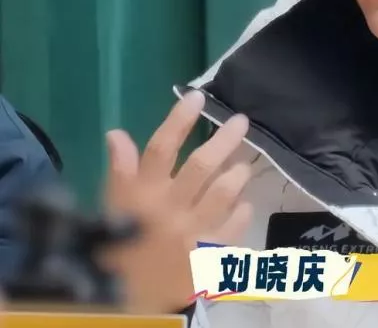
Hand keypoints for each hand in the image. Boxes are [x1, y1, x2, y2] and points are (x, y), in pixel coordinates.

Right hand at [101, 91, 253, 313]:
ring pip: (224, 193)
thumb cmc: (119, 246)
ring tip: (242, 166)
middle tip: (242, 122)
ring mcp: (190, 233)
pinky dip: (242, 211)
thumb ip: (121, 171)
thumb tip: (117, 133)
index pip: (160, 148)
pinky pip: (234, 226)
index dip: (178, 120)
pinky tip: (243, 204)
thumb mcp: (113, 207)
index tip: (197, 96)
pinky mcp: (207, 256)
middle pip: (201, 166)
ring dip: (237, 174)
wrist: (122, 302)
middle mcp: (167, 210)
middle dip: (225, 139)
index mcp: (141, 195)